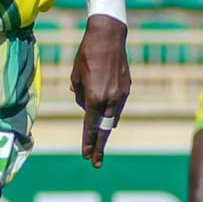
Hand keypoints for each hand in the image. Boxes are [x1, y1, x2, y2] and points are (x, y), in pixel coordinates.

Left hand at [70, 16, 131, 167]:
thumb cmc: (86, 55)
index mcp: (94, 97)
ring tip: (97, 144)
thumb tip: (85, 105)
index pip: (90, 125)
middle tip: (95, 163)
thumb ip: (79, 94)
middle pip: (104, 129)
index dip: (87, 141)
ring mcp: (121, 94)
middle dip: (99, 146)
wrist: (108, 37)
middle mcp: (110, 98)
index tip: (85, 155)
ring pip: (112, 117)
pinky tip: (106, 120)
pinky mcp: (127, 88)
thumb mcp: (75, 76)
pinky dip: (110, 113)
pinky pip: (117, 106)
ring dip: (104, 129)